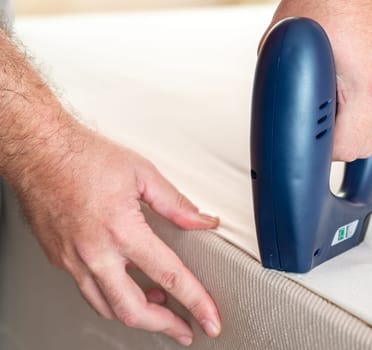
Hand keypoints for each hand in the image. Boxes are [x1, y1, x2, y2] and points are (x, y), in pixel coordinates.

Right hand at [13, 127, 220, 346]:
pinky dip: (112, 296)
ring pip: (107, 307)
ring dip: (137, 313)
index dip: (196, 301)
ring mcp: (73, 260)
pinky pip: (89, 290)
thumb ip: (176, 203)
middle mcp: (94, 252)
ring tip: (159, 306)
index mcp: (121, 230)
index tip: (209, 318)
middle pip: (133, 310)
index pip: (169, 276)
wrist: (38, 150)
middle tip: (184, 329)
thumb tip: (201, 220)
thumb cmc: (83, 156)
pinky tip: (126, 284)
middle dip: (164, 326)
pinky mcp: (59, 259)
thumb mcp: (142, 173)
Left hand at [266, 0, 371, 160]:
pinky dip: (370, 113)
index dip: (323, 150)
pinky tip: (351, 100)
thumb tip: (285, 114)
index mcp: (368, 84)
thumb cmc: (323, 2)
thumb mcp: (285, 48)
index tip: (312, 145)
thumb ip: (287, 89)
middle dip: (339, 142)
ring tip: (334, 110)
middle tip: (318, 127)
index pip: (348, 147)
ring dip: (356, 129)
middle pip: (367, 145)